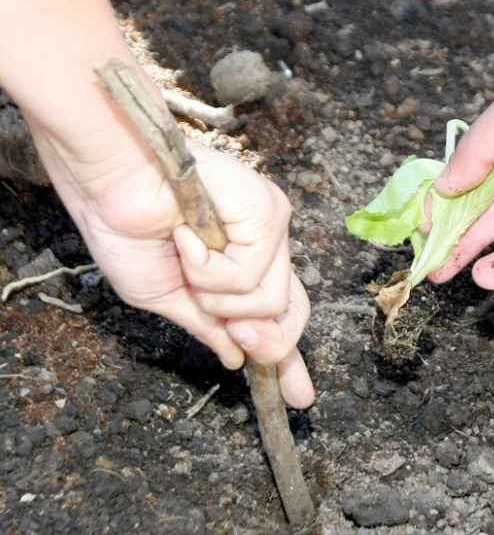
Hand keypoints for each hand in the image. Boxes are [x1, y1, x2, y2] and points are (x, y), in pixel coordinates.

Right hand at [41, 135, 313, 408]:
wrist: (108, 183)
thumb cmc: (127, 228)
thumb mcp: (165, 296)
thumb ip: (205, 324)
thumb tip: (234, 357)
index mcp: (241, 266)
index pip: (279, 317)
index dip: (289, 360)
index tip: (298, 397)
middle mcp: (263, 247)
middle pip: (291, 314)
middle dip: (261, 338)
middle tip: (223, 320)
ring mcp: (269, 228)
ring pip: (268, 300)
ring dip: (213, 293)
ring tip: (184, 252)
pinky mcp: (268, 210)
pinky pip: (251, 274)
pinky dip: (209, 267)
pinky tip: (188, 235)